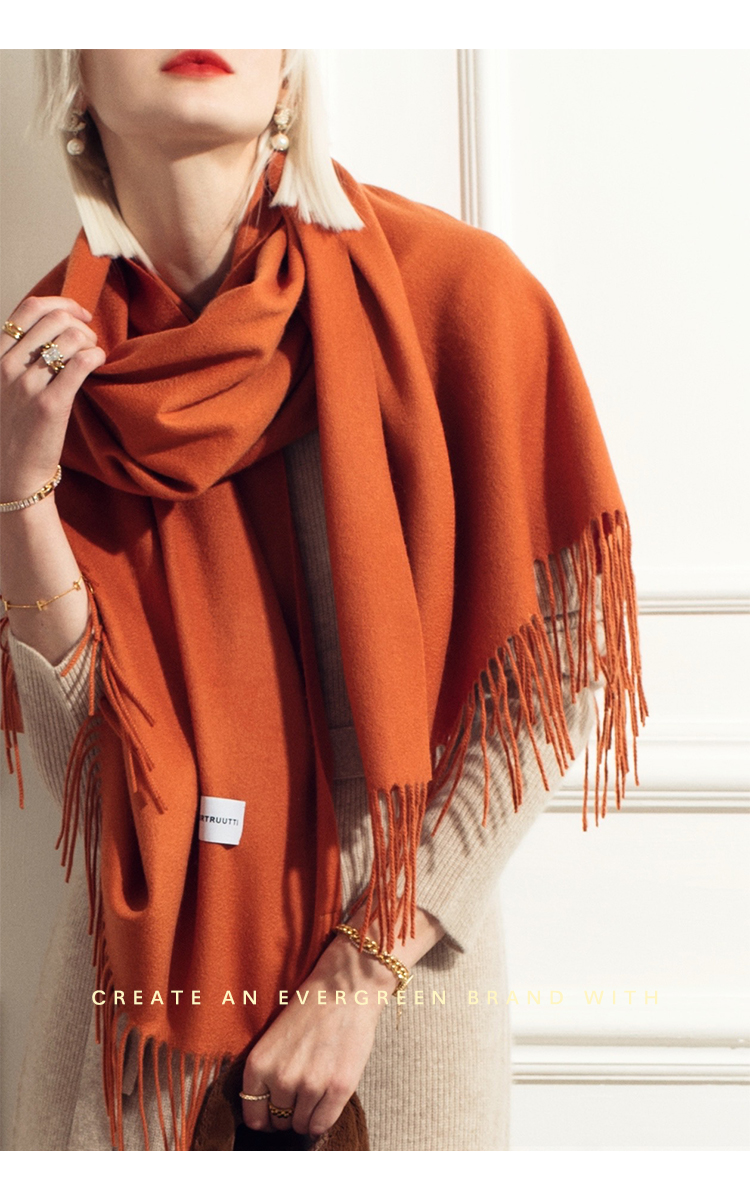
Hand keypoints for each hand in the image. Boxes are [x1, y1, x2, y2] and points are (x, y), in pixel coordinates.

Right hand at [0, 296, 105, 501]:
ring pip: (70, 336)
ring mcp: (28, 385)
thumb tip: (56, 332)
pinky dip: (96, 356)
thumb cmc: (14, 428)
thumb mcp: (4, 386)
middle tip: (89, 342)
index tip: (79, 314)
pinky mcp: (50, 405)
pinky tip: (98, 364)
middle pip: (54, 319)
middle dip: (80, 324)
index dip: (61, 303)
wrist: (12, 472)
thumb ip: (20, 358)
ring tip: (92, 356)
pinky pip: (81, 362)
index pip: (28, 309)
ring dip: (90, 340)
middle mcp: (7, 366)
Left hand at [241, 929, 396, 1138]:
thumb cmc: (308, 1010)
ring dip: (307, 1116)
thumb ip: (266, 1075)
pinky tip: (326, 1102)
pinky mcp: (338, 1088)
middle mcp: (280, 1079)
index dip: (265, 1118)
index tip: (274, 1114)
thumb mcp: (273, 1040)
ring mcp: (310, 1085)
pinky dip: (323, 1120)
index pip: (254, 1117)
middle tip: (300, 1095)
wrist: (344, 989)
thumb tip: (266, 1114)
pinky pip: (323, 1124)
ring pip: (302, 1125)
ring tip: (315, 1092)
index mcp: (258, 1065)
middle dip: (288, 1114)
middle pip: (279, 1122)